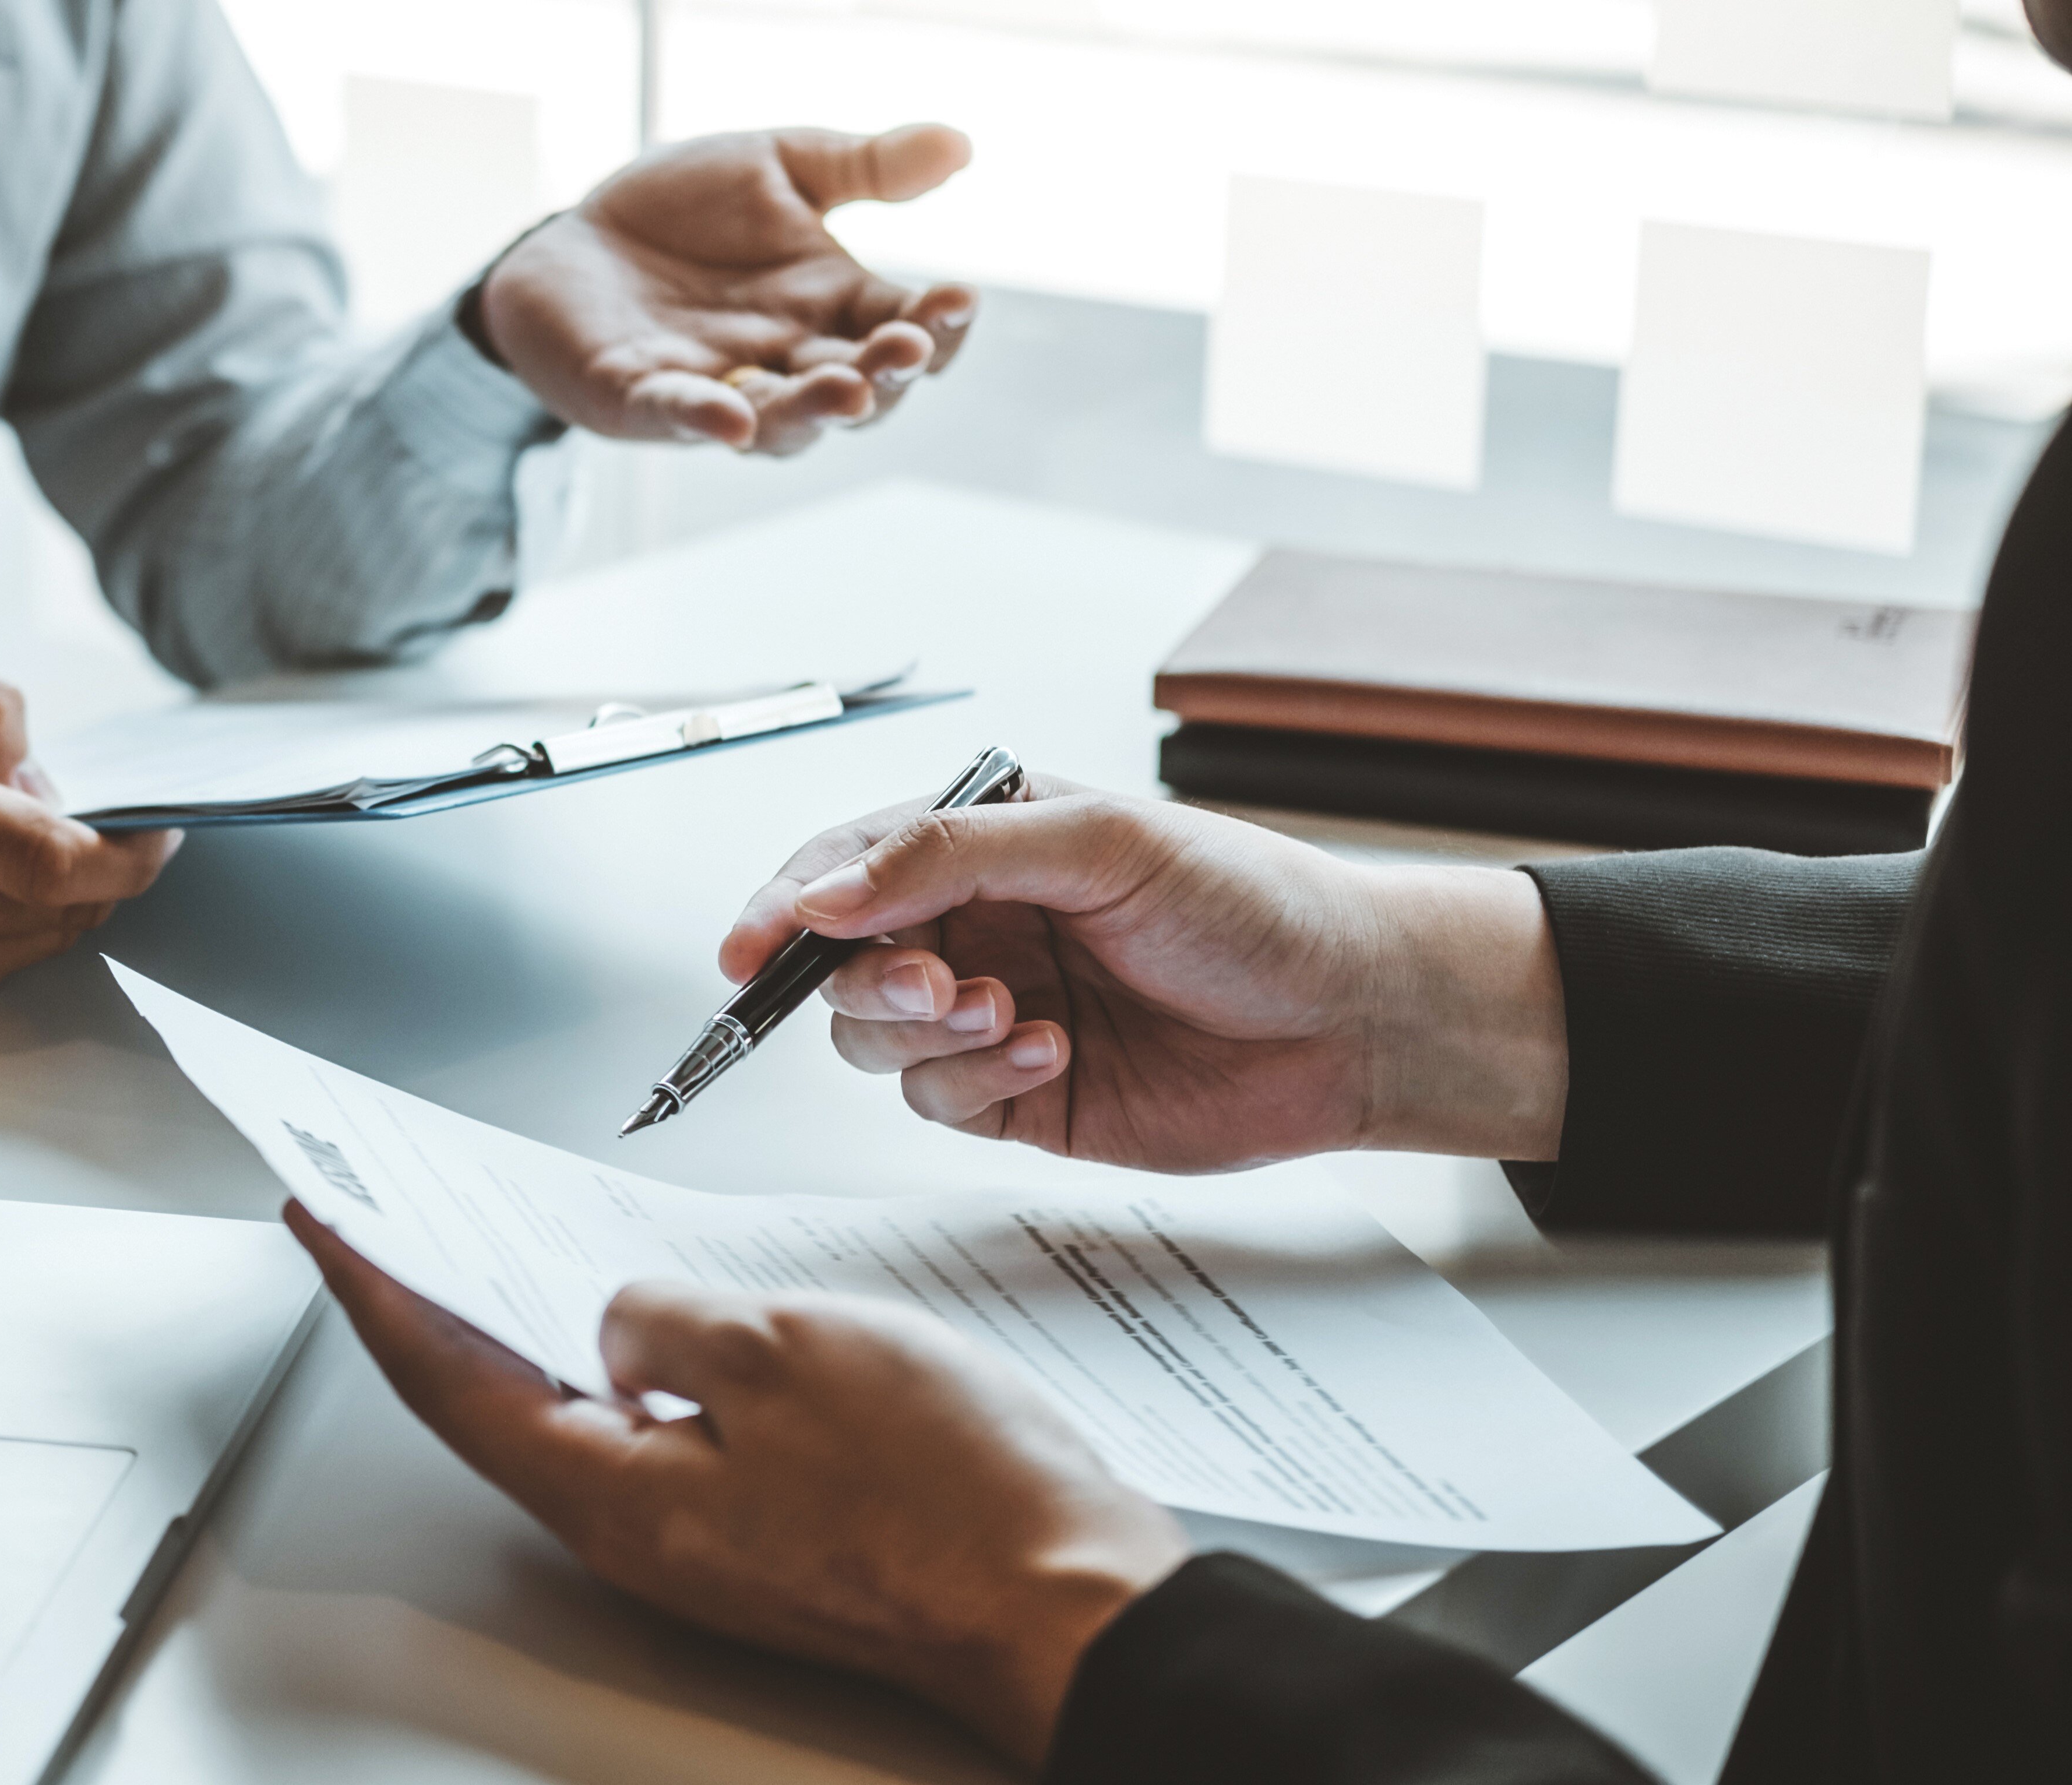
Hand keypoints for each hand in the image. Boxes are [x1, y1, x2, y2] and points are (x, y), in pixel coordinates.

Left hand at [291, 1203, 1187, 1767]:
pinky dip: (626, 1356)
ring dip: (528, 1320)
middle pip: (495, 1396)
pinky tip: (641, 1309)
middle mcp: (638, 1528)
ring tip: (490, 1239)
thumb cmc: (950, 1492)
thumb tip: (622, 1315)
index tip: (318, 1215)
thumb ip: (669, 1320)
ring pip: (580, 1413)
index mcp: (612, 1490)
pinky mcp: (769, 1528)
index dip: (373, 1284)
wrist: (1073, 1604)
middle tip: (385, 1215)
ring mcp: (703, 1536)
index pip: (444, 1374)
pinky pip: (663, 1429)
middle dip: (434, 1295)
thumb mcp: (784, 1352)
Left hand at [479, 124, 977, 455]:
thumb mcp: (781, 168)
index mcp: (829, 307)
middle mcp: (785, 359)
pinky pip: (680, 415)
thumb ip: (864, 167)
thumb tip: (960, 147)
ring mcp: (716, 385)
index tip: (957, 298)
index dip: (937, 324)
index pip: (902, 328)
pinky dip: (708, 417)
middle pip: (858, 391)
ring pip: (780, 421)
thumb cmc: (686, 212)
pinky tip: (732, 417)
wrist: (576, 235)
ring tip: (849, 390)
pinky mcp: (641, 397)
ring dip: (815, 410)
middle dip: (886, 375)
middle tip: (907, 350)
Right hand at [722, 779, 1566, 1169]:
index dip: (784, 908)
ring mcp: (992, 1016)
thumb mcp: (1097, 842)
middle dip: (866, 982)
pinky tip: (1052, 1053)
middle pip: (843, 967)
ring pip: (879, 1044)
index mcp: (982, 845)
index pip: (843, 870)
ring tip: (1010, 1018)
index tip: (751, 948)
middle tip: (932, 987)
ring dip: (927, 1037)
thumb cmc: (1254, 905)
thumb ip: (945, 856)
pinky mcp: (1022, 1098)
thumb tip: (827, 893)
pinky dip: (979, 1082)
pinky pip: (943, 1102)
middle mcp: (974, 929)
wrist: (1357, 1016)